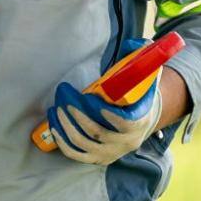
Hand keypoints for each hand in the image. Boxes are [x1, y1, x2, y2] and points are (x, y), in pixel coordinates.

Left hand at [45, 67, 160, 165]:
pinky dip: (63, 142)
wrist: (142, 120)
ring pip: (85, 144)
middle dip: (79, 117)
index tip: (92, 100)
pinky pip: (77, 154)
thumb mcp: (146, 78)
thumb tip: (136, 42)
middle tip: (65, 100)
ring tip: (56, 110)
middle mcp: (126, 141)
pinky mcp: (98, 158)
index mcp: (139, 121)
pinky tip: (54, 126)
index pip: (126, 123)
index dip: (110, 116)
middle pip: (99, 134)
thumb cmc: (139, 95)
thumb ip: (142, 60)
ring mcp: (112, 152)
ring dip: (67, 127)